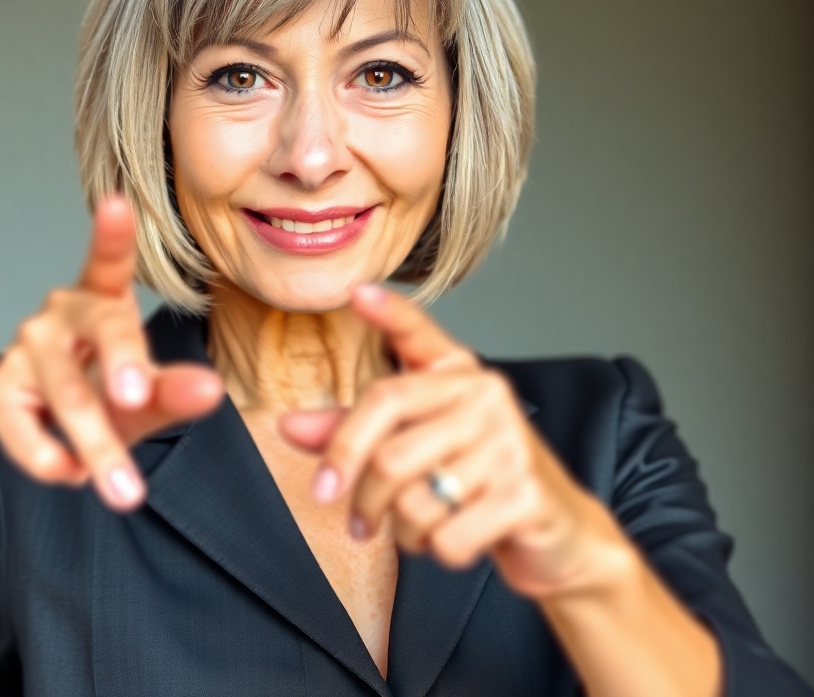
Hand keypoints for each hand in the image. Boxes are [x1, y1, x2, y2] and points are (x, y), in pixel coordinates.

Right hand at [0, 195, 224, 510]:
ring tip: (125, 492)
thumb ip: (179, 392)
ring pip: (64, 392)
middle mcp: (61, 313)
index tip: (116, 202)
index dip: (112, 233)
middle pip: (101, 332)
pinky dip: (48, 458)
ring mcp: (24, 348)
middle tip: (137, 399)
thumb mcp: (153, 395)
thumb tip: (212, 392)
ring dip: (95, 443)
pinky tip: (72, 474)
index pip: (109, 261)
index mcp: (103, 297)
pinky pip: (20, 426)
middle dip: (122, 369)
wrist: (69, 427)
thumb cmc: (114, 393)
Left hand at [280, 284, 629, 598]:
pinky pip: (447, 535)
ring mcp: (509, 442)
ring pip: (412, 498)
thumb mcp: (416, 447)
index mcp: (457, 374)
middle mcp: (486, 396)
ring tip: (414, 528)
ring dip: (401, 530)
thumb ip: (353, 433)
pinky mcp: (525, 493)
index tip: (356, 293)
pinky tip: (450, 540)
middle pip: (387, 447)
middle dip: (360, 495)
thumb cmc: (473, 479)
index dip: (389, 314)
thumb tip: (288, 424)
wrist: (556, 534)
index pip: (418, 334)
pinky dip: (436, 552)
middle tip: (352, 518)